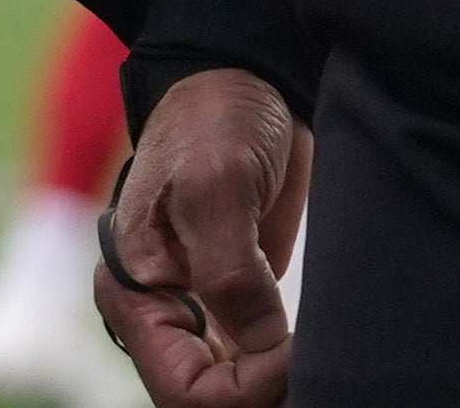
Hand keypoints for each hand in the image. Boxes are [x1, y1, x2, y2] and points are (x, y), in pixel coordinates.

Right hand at [97, 68, 311, 407]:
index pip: (187, 391)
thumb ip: (229, 273)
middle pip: (210, 402)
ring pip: (236, 394)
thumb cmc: (214, 119)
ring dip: (281, 388)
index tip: (295, 348)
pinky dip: (290, 374)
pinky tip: (319, 355)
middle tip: (317, 361)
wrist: (240, 83)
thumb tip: (259, 349)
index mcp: (135, 289)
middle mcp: (159, 313)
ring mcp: (198, 313)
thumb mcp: (217, 184)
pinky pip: (257, 369)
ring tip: (324, 360)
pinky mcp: (236, 307)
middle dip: (267, 394)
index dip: (249, 389)